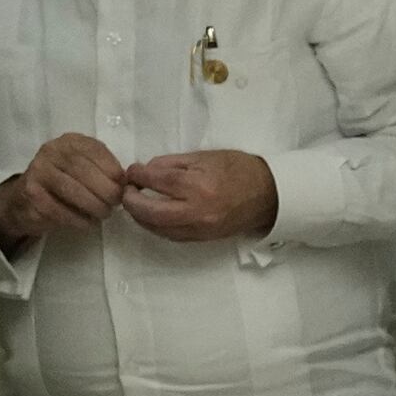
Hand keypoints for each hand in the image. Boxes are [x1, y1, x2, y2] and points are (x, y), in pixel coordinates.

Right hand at [0, 132, 124, 252]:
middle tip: (115, 203)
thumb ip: (104, 169)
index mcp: (69, 141)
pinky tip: (89, 223)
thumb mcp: (86, 168)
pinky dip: (79, 219)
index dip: (112, 169)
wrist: (26, 200)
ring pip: (71, 190)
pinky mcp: (31, 195)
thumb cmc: (66, 182)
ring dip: (93, 206)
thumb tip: (127, 183)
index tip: (124, 186)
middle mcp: (51, 151)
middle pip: (83, 170)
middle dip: (105, 190)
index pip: (94, 150)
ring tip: (104, 214)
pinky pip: (59, 209)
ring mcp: (38, 171)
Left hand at [119, 148, 279, 243]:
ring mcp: (199, 228)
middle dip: (131, 201)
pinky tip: (151, 216)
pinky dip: (155, 226)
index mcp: (198, 185)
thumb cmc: (238, 169)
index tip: (133, 171)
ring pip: (157, 228)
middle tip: (127, 191)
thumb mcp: (205, 157)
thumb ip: (172, 163)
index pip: (156, 181)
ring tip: (135, 203)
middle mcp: (197, 211)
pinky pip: (170, 236)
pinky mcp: (202, 238)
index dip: (138, 175)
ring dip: (140, 216)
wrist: (269, 195)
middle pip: (150, 212)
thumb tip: (146, 171)